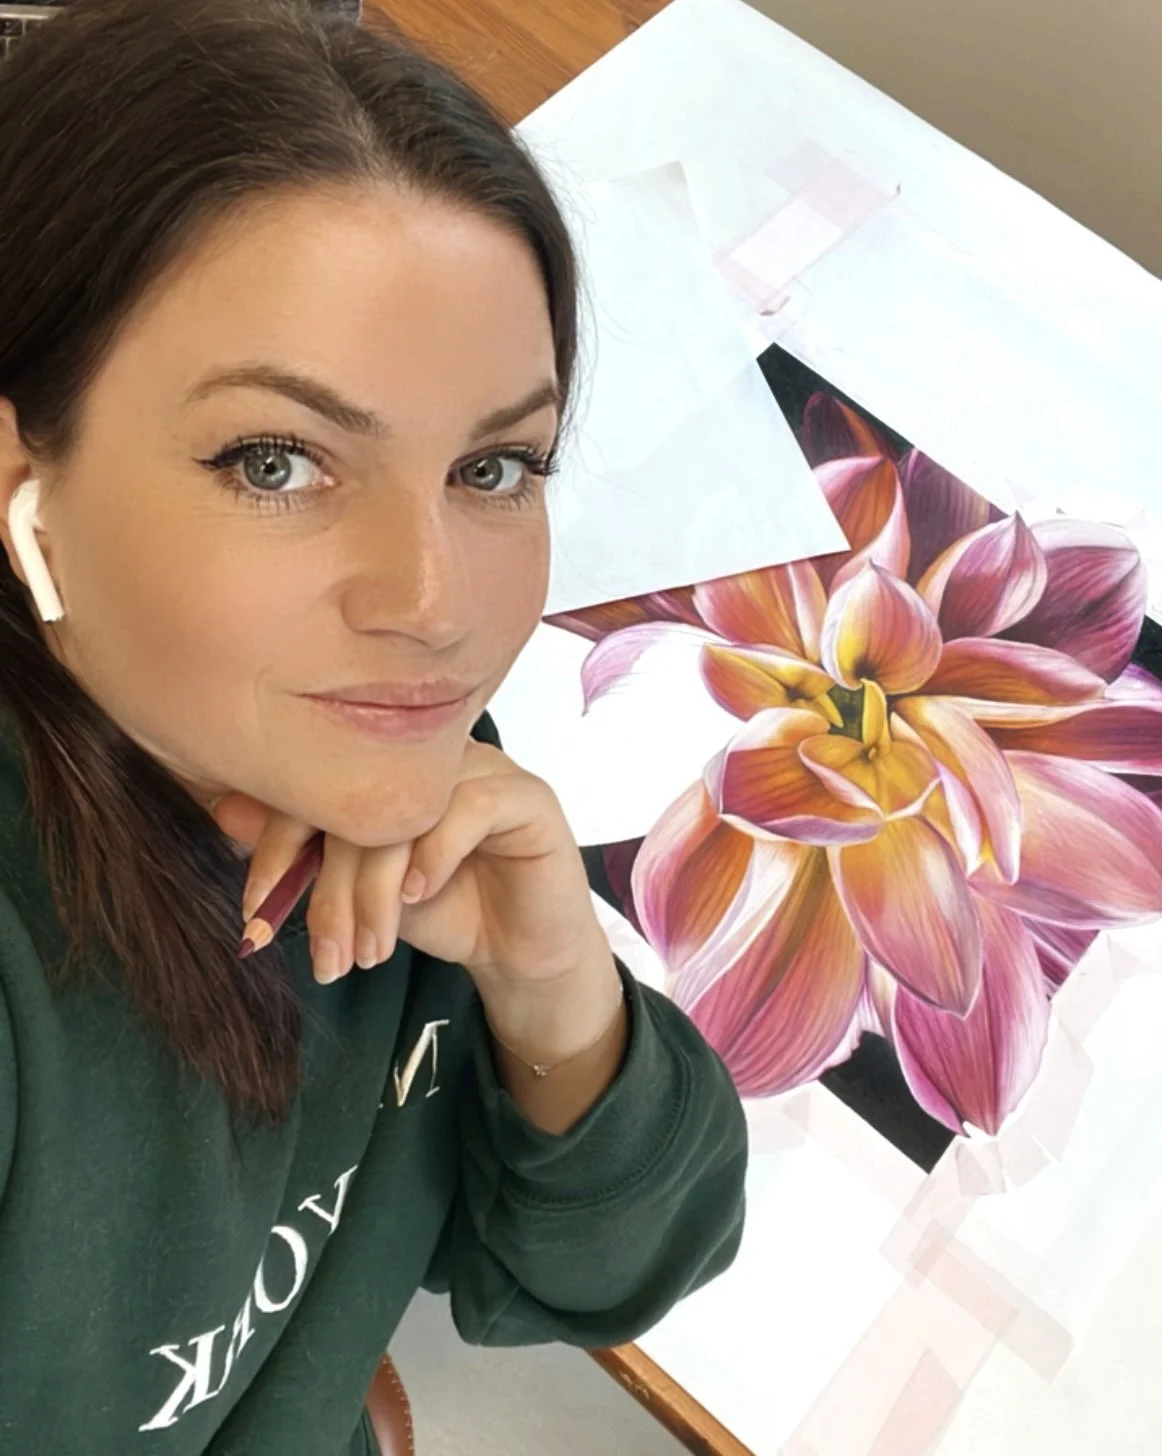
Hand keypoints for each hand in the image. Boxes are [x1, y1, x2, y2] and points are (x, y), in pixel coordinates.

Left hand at [210, 738, 605, 987]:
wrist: (520, 954)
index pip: (318, 782)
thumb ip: (308, 853)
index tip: (256, 911)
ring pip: (409, 806)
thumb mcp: (361, 894)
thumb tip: (225, 811)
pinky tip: (419, 896)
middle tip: (326, 953)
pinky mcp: (528, 796)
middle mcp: (434, 755)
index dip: (278, 844)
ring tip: (370, 948)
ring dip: (377, 888)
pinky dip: (434, 854)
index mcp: (388, 765)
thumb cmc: (444, 913)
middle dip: (331, 888)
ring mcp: (484, 768)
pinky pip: (472, 806)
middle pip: (359, 797)